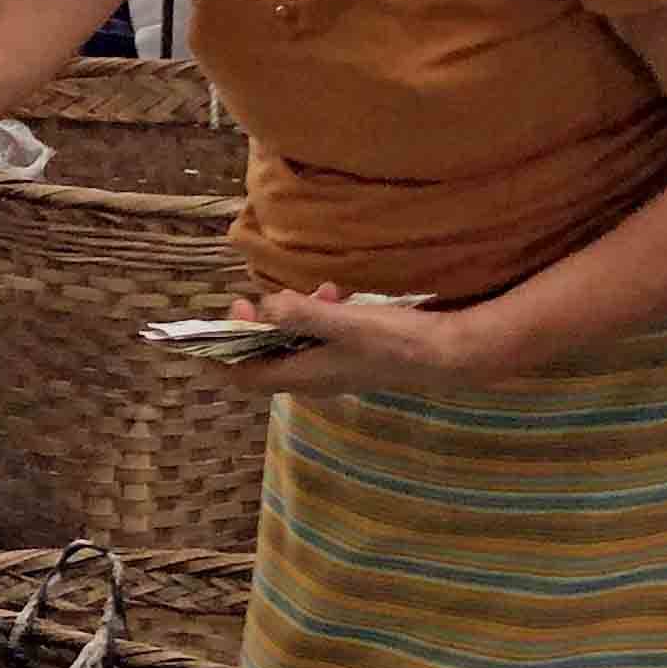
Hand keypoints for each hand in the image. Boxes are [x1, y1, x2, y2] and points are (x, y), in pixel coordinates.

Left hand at [218, 285, 512, 398]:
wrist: (448, 353)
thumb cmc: (396, 342)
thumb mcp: (345, 323)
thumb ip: (302, 314)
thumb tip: (264, 306)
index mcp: (305, 376)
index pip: (245, 377)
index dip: (222, 354)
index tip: (218, 324)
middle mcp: (314, 378)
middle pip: (265, 358)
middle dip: (254, 328)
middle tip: (252, 299)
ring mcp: (334, 368)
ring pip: (293, 344)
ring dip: (290, 317)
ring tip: (313, 289)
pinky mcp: (353, 354)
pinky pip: (319, 337)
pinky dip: (316, 315)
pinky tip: (336, 292)